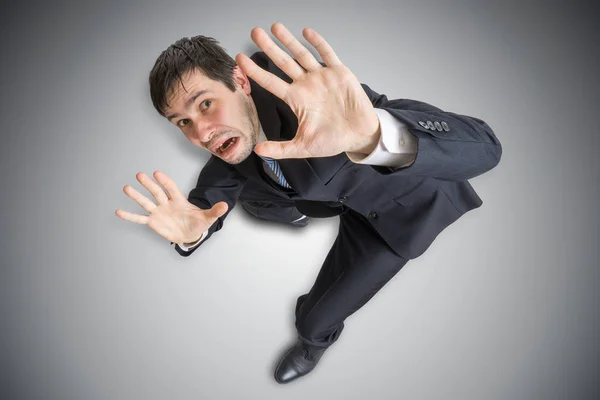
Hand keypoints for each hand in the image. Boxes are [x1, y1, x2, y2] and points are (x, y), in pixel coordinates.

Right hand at [115, 171, 227, 243]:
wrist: (190, 234)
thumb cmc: (198, 223)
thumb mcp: (208, 218)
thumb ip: (214, 211)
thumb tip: (225, 206)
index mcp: (179, 200)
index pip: (171, 188)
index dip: (165, 181)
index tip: (157, 173)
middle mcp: (166, 204)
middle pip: (157, 192)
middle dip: (149, 185)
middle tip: (140, 175)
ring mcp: (158, 212)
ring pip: (146, 202)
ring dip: (137, 196)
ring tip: (126, 188)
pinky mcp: (153, 222)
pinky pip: (140, 218)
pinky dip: (130, 216)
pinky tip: (118, 211)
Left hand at [236, 22, 380, 159]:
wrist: (359, 136)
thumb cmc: (333, 140)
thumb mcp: (303, 147)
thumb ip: (281, 149)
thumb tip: (258, 151)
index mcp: (296, 100)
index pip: (271, 82)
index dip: (255, 71)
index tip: (240, 59)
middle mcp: (306, 85)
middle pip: (283, 62)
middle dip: (269, 47)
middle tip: (255, 32)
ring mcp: (322, 77)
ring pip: (301, 54)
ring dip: (289, 40)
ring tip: (275, 27)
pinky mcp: (339, 73)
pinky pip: (327, 54)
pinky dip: (317, 42)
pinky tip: (306, 32)